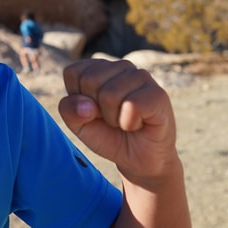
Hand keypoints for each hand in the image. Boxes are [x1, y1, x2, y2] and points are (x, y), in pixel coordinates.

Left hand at [58, 58, 179, 183]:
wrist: (138, 160)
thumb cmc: (108, 136)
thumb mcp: (79, 125)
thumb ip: (69, 110)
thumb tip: (86, 105)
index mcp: (99, 68)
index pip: (73, 73)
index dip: (77, 100)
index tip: (93, 111)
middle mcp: (121, 66)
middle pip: (90, 81)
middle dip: (96, 110)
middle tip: (112, 119)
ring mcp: (141, 77)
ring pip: (109, 94)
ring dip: (114, 119)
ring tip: (125, 121)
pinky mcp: (158, 94)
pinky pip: (132, 106)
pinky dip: (129, 124)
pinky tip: (139, 124)